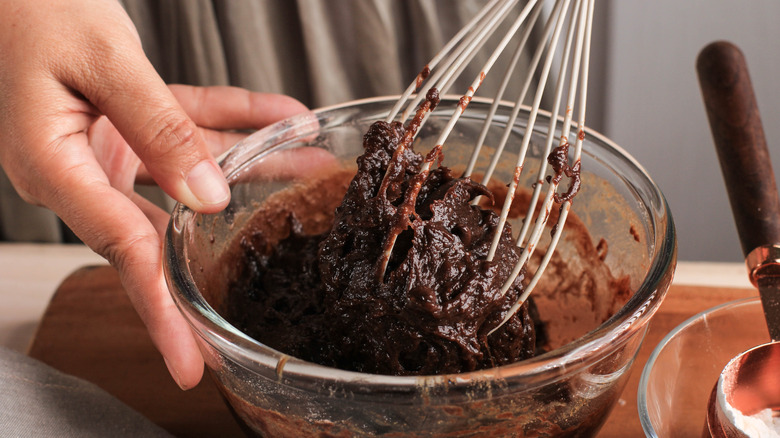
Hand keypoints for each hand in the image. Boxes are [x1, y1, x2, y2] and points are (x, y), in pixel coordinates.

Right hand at [0, 0, 306, 388]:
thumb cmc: (32, 8)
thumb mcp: (104, 63)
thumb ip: (159, 129)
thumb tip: (209, 195)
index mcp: (56, 168)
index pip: (124, 254)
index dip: (164, 312)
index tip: (192, 362)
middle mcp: (80, 168)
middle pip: (160, 234)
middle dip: (217, 260)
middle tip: (261, 301)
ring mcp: (106, 146)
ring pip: (191, 174)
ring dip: (254, 169)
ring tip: (311, 171)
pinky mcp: (126, 121)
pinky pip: (189, 128)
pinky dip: (236, 123)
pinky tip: (283, 120)